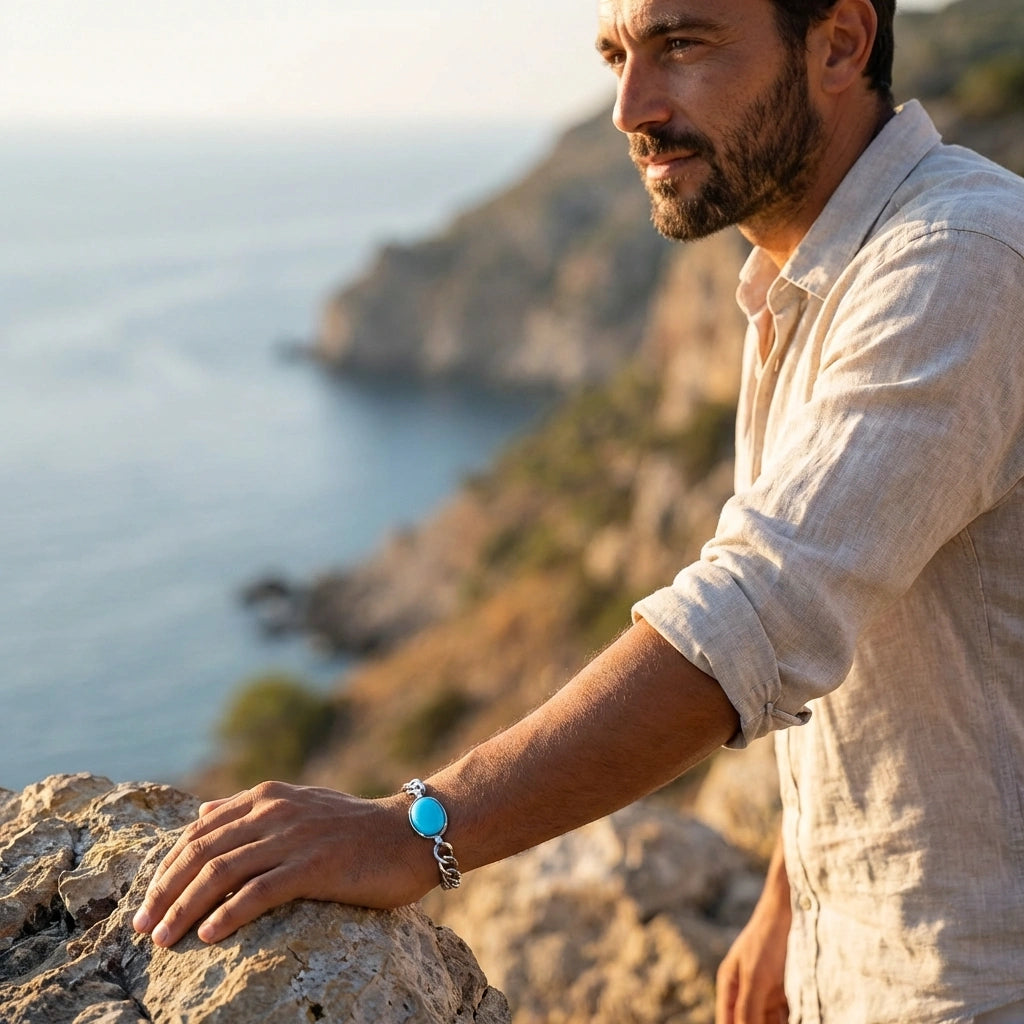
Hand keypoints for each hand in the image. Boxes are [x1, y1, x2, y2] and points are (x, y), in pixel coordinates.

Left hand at [132, 781, 431, 947]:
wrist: (412, 834)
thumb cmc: (357, 826)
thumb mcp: (302, 803)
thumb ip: (253, 807)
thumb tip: (204, 810)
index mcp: (268, 796)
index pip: (200, 830)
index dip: (167, 866)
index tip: (148, 899)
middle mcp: (275, 811)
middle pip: (202, 851)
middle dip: (165, 891)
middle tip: (142, 927)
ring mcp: (294, 837)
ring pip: (221, 873)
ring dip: (185, 908)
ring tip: (163, 938)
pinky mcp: (314, 865)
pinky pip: (259, 891)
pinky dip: (228, 914)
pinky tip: (209, 935)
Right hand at [714, 896, 790, 1023]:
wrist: (791, 910)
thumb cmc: (767, 938)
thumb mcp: (755, 976)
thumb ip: (747, 1008)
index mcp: (731, 986)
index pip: (727, 1022)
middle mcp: (746, 991)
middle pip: (749, 1023)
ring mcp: (766, 991)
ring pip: (769, 1022)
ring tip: (784, 1023)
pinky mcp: (785, 991)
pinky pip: (786, 1016)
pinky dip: (790, 1022)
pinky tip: (802, 1021)